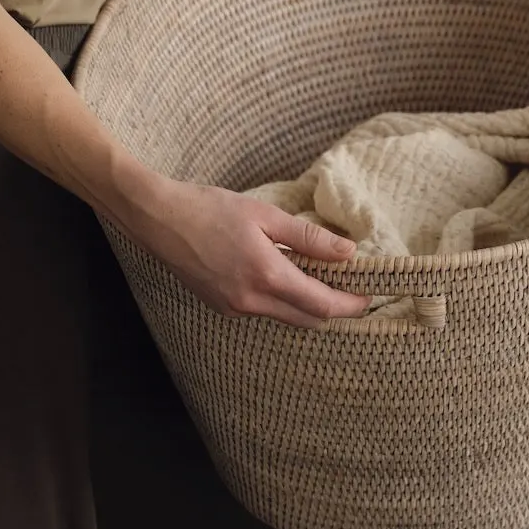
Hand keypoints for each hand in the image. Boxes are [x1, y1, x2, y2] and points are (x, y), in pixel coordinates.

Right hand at [133, 178, 369, 327]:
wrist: (158, 219)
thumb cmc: (210, 209)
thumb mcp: (265, 216)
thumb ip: (309, 237)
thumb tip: (348, 252)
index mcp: (266, 276)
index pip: (322, 305)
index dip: (351, 303)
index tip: (369, 293)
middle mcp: (251, 301)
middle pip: (309, 320)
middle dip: (335, 309)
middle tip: (353, 289)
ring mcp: (235, 308)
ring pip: (287, 317)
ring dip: (309, 305)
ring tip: (322, 277)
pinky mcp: (223, 307)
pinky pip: (265, 311)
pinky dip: (284, 301)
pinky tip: (286, 276)